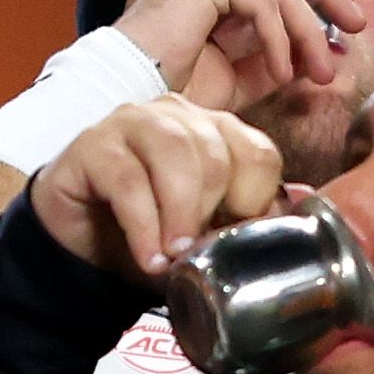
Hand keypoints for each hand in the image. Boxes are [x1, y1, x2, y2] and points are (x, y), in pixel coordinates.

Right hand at [30, 97, 285, 278]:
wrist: (80, 251)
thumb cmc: (149, 238)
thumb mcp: (205, 238)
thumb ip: (245, 221)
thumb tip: (294, 209)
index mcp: (214, 130)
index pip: (258, 152)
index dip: (253, 202)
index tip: (231, 241)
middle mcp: (176, 115)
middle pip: (216, 152)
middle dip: (211, 210)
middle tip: (195, 253)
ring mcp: (132, 122)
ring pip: (174, 153)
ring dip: (180, 213)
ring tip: (173, 255)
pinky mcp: (92, 144)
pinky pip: (127, 179)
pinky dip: (143, 226)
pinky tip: (147, 257)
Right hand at [114, 0, 373, 113]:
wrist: (126, 94)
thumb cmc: (169, 92)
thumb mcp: (237, 78)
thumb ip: (272, 61)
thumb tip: (317, 57)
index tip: (350, 18)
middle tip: (357, 25)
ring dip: (309, 32)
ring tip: (320, 73)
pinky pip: (263, 0)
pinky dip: (281, 37)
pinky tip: (284, 72)